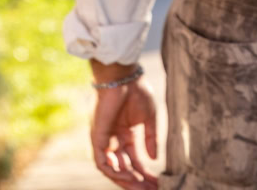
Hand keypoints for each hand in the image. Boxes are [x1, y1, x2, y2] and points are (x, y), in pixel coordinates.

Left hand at [89, 63, 158, 189]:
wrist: (123, 77)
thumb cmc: (137, 91)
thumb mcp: (149, 118)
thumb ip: (151, 139)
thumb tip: (154, 159)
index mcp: (125, 134)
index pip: (135, 160)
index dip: (146, 173)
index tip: (159, 183)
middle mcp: (113, 139)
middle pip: (124, 167)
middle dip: (137, 181)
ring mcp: (104, 139)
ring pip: (112, 168)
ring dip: (126, 180)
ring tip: (141, 188)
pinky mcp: (97, 138)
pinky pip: (102, 162)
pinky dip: (113, 172)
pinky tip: (128, 177)